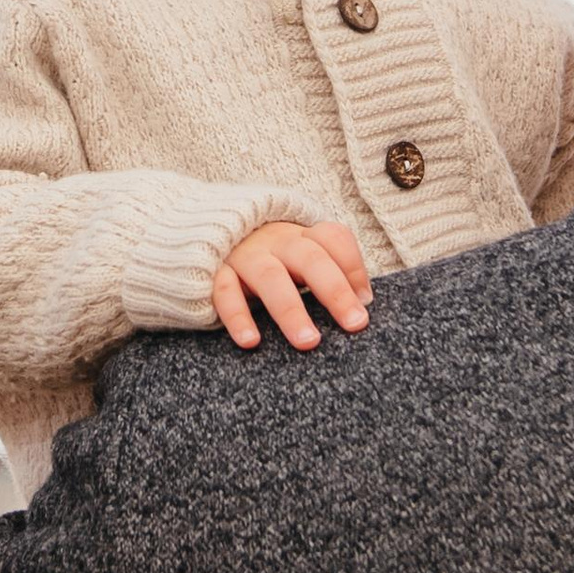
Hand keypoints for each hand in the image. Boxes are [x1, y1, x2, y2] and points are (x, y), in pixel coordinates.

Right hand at [212, 220, 372, 353]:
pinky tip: (251, 341)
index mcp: (302, 235)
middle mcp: (276, 240)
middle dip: (335, 291)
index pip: (334, 238)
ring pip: (270, 277)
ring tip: (308, 342)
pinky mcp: (215, 271)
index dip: (353, 267)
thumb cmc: (269, 255)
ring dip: (290, 310)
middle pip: (310, 259)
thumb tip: (364, 299)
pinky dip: (237, 317)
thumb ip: (331, 269)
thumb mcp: (300, 254)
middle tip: (355, 324)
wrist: (206, 230)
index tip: (366, 301)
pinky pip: (224, 292)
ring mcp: (245, 254)